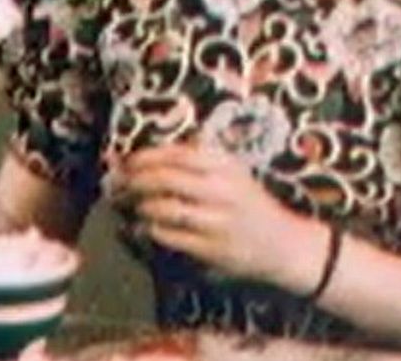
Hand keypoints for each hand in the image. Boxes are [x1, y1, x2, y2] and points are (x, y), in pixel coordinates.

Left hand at [118, 143, 321, 286]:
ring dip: (139, 206)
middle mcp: (221, 189)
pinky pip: (170, 236)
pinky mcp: (212, 248)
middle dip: (133, 181)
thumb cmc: (250, 204)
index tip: (126, 162)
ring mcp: (217, 220)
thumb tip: (152, 152)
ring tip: (128, 205)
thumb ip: (200, 157)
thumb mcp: (233, 171)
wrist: (283, 244)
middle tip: (117, 184)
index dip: (145, 156)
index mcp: (225, 165)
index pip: (176, 153)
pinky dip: (149, 230)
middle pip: (164, 178)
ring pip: (164, 208)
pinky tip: (142, 227)